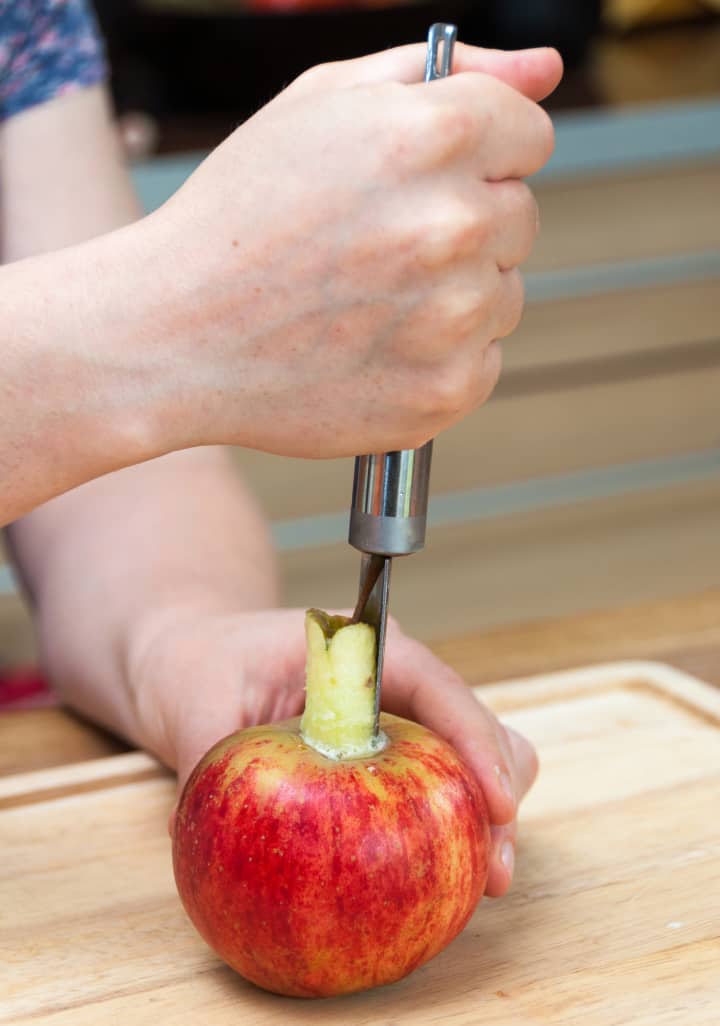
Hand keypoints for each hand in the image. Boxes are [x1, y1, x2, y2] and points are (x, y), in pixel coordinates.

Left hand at [127, 605, 537, 897]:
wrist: (195, 660)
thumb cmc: (200, 665)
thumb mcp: (195, 703)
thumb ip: (206, 758)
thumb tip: (204, 838)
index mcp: (359, 649)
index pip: (436, 686)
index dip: (476, 740)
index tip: (499, 801)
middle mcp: (390, 680)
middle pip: (471, 726)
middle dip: (497, 790)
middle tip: (494, 868)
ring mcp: (393, 718)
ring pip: (465, 760)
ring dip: (482, 816)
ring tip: (484, 878)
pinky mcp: (384, 757)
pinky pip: (431, 789)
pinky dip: (447, 828)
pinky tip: (442, 875)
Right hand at [140, 43, 560, 457]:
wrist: (175, 334)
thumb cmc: (241, 215)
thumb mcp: (323, 104)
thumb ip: (447, 70)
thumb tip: (545, 68)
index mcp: (433, 135)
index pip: (530, 134)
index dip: (478, 153)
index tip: (427, 178)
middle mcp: (455, 224)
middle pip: (520, 215)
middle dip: (465, 222)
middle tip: (378, 246)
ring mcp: (453, 317)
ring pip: (504, 292)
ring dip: (456, 294)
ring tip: (368, 301)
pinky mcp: (446, 391)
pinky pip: (484, 359)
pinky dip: (442, 357)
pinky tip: (375, 346)